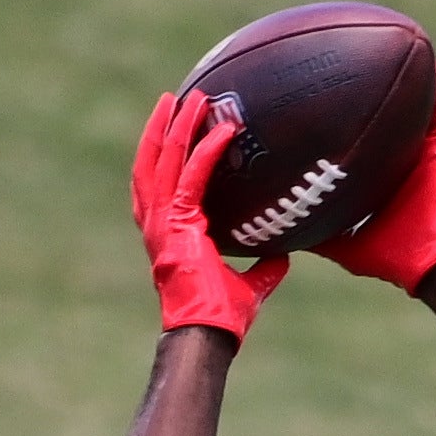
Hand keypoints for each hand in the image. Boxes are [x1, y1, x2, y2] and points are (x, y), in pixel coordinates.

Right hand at [132, 89, 289, 341]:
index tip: (177, 127)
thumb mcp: (249, 286)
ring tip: (187, 98)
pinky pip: (191, 178)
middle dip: (162, 129)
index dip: (166, 155)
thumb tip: (284, 254)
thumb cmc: (222, 319)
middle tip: (174, 99)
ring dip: (175, 128)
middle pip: (151, 164)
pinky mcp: (177, 225)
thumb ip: (263, 267)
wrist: (207, 337)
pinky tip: (223, 132)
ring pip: (163, 162)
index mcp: (168, 234)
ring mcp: (162, 224)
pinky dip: (206, 152)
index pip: (161, 184)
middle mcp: (158, 224)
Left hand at [315, 63, 435, 293]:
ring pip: (414, 105)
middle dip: (367, 86)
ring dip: (406, 76)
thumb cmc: (392, 258)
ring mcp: (425, 152)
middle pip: (381, 113)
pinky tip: (430, 65)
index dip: (337, 118)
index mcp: (379, 176)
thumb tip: (271, 227)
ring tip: (391, 41)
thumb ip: (312, 229)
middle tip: (345, 56)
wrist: (434, 266)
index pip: (356, 139)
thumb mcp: (340, 242)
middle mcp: (401, 158)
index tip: (315, 97)